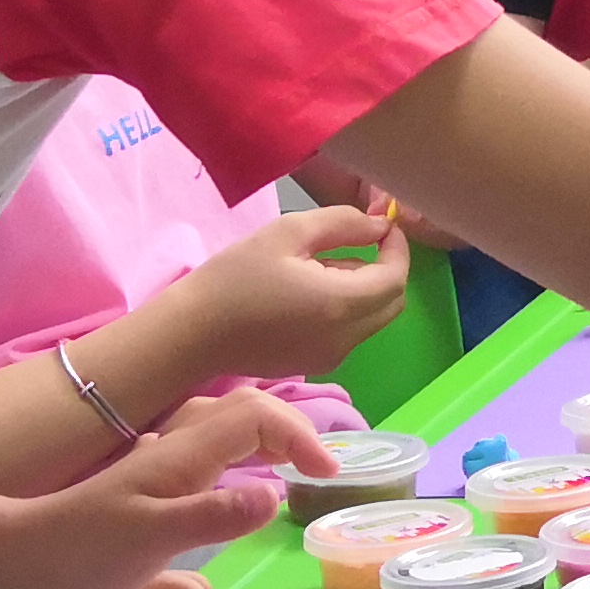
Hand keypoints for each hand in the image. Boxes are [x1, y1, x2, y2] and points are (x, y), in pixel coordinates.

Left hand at [7, 385, 323, 588]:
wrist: (10, 563)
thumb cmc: (78, 552)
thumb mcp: (151, 538)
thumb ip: (213, 514)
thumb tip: (276, 494)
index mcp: (181, 454)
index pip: (257, 416)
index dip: (300, 435)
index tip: (326, 477)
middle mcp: (173, 451)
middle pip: (243, 414)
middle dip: (287, 430)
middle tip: (318, 470)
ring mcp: (156, 469)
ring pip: (219, 433)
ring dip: (260, 443)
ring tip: (288, 473)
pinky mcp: (143, 492)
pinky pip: (199, 460)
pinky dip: (230, 465)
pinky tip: (229, 493)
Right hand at [177, 207, 413, 379]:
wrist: (193, 332)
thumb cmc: (235, 277)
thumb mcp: (288, 233)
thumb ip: (343, 224)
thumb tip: (380, 225)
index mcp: (340, 305)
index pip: (395, 278)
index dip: (397, 248)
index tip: (383, 224)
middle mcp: (345, 339)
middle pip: (392, 303)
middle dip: (386, 268)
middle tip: (356, 240)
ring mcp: (332, 357)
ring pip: (372, 318)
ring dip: (364, 288)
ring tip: (319, 264)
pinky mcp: (317, 364)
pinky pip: (351, 333)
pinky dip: (347, 308)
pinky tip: (308, 292)